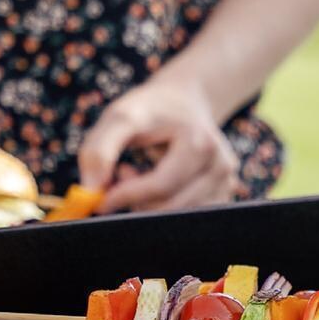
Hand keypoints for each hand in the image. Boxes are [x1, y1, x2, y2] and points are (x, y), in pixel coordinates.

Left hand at [80, 67, 241, 213]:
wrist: (186, 102)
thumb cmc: (152, 108)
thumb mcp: (122, 116)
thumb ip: (100, 149)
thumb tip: (92, 190)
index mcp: (201, 144)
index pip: (161, 186)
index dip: (126, 196)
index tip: (99, 201)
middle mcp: (221, 167)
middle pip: (171, 206)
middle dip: (137, 199)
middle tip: (121, 173)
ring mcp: (226, 184)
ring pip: (179, 217)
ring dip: (150, 204)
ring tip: (141, 174)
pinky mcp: (223, 196)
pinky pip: (186, 217)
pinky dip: (165, 207)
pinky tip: (157, 185)